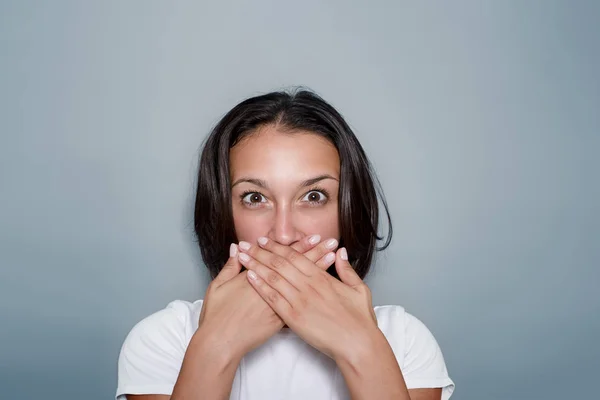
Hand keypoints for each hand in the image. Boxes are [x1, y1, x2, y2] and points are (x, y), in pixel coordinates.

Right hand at [196, 235, 338, 358]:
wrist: (220, 342)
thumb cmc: (216, 315)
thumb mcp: (218, 286)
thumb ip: (230, 266)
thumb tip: (237, 249)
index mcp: (256, 277)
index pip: (282, 258)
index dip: (299, 246)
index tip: (314, 237)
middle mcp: (270, 289)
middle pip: (297, 267)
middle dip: (316, 253)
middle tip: (331, 241)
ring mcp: (278, 305)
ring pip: (302, 284)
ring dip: (318, 269)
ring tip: (333, 257)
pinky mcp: (280, 320)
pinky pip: (299, 305)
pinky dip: (312, 293)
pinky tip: (324, 286)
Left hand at [237, 237, 378, 359]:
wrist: (357, 344)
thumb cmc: (360, 320)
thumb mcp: (358, 289)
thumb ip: (347, 269)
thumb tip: (340, 252)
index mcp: (322, 278)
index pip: (295, 256)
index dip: (277, 247)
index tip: (264, 240)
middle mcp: (308, 286)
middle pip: (279, 263)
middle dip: (260, 252)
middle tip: (246, 244)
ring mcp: (300, 301)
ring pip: (273, 278)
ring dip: (256, 265)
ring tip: (242, 256)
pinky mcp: (294, 318)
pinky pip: (273, 299)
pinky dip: (260, 286)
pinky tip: (249, 278)